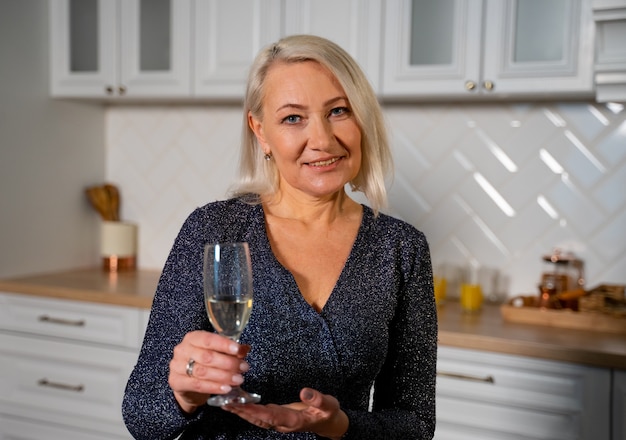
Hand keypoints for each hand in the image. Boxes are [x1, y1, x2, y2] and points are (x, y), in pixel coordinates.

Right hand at [168, 330, 249, 412]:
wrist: (187, 382)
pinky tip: (226, 388)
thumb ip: (230, 350)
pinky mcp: (176, 381)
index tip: (238, 350)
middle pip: (207, 356)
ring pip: (203, 371)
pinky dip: (214, 387)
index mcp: (193, 338)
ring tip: (238, 379)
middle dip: (228, 363)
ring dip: (224, 376)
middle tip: (243, 368)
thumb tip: (244, 350)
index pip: (208, 339)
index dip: (224, 344)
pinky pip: (197, 385)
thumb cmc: (203, 362)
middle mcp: (182, 350)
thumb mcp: (216, 352)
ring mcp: (176, 366)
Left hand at [223, 388, 348, 439]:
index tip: (242, 405)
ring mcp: (279, 421)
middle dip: (242, 412)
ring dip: (242, 412)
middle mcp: (283, 423)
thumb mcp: (329, 405)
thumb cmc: (328, 413)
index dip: (256, 412)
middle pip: (258, 420)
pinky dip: (248, 409)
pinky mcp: (278, 416)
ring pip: (257, 418)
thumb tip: (304, 390)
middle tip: (225, 403)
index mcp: (294, 421)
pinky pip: (260, 414)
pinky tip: (240, 403)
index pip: (271, 417)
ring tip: (226, 403)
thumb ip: (318, 399)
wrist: (329, 422)